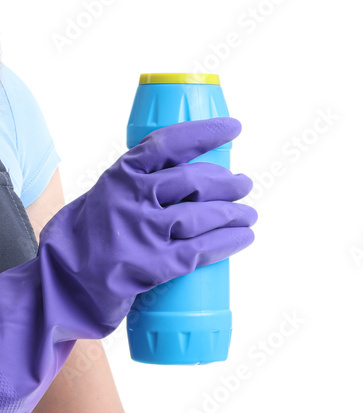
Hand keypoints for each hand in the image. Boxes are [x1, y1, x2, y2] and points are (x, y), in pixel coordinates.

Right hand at [38, 116, 255, 336]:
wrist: (62, 285)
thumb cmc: (83, 240)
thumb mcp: (103, 197)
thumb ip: (137, 186)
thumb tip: (183, 180)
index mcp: (121, 175)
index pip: (169, 143)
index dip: (206, 132)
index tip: (233, 127)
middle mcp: (133, 199)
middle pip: (194, 180)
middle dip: (227, 181)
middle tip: (244, 184)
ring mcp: (145, 233)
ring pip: (203, 216)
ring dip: (234, 214)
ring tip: (249, 215)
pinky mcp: (154, 265)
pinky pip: (201, 250)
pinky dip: (228, 242)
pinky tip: (244, 238)